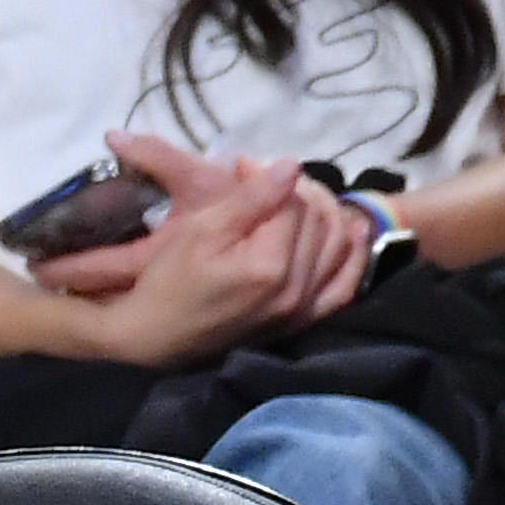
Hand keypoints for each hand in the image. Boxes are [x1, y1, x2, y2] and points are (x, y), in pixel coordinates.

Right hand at [33, 133, 368, 364]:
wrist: (152, 338)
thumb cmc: (167, 282)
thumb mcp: (200, 233)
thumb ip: (250, 199)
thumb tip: (291, 166)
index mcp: (269, 265)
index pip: (293, 202)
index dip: (269, 176)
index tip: (241, 167)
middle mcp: (296, 289)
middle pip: (320, 220)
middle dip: (298, 191)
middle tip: (266, 181)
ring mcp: (302, 309)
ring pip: (339, 245)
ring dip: (328, 213)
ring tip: (299, 199)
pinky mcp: (301, 321)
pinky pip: (344, 286)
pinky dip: (352, 257)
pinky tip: (351, 233)